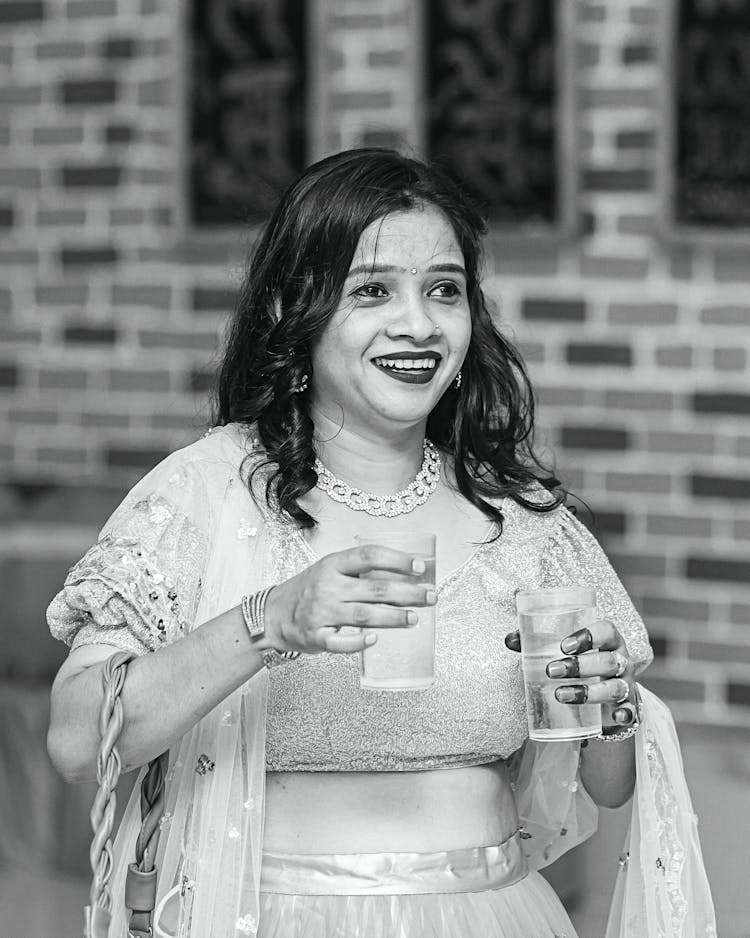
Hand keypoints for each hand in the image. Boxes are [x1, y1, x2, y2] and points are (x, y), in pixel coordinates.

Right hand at [264, 544, 435, 655]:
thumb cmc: (310, 590)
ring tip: (415, 618)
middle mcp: (328, 586)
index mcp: (333, 564)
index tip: (420, 567)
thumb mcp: (330, 570)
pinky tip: (375, 639)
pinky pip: (340, 643)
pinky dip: (358, 642)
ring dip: (394, 618)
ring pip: (364, 616)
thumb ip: (359, 571)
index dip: (397, 560)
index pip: (369, 556)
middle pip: (375, 589)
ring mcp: (321, 613)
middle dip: (408, 593)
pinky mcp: (316, 637)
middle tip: (431, 597)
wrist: (274, 614)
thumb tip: (406, 574)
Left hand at [505, 620, 636, 726]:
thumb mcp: (564, 652)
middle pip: (608, 660)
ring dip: (589, 692)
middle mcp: (621, 660)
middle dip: (580, 666)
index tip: (564, 645)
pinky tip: (616, 717)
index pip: (606, 630)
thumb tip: (509, 639)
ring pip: (615, 687)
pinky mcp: (628, 707)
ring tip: (560, 695)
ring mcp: (626, 684)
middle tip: (551, 670)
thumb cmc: (580, 663)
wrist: (604, 694)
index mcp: (608, 640)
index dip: (589, 635)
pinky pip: (630, 712)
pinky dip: (625, 714)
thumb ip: (537, 643)